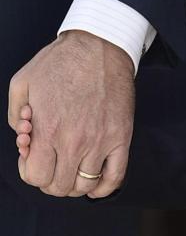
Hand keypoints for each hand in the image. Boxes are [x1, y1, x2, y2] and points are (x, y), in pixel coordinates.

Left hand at [7, 30, 134, 197]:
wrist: (100, 47)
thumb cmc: (60, 62)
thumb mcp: (22, 83)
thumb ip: (14, 116)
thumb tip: (24, 140)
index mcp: (48, 130)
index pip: (36, 177)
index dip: (30, 172)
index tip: (33, 157)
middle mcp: (75, 141)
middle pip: (60, 187)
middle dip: (49, 180)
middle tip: (51, 162)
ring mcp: (102, 142)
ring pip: (85, 186)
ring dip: (74, 183)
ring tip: (71, 168)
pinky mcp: (122, 138)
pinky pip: (115, 177)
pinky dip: (103, 188)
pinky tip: (94, 184)